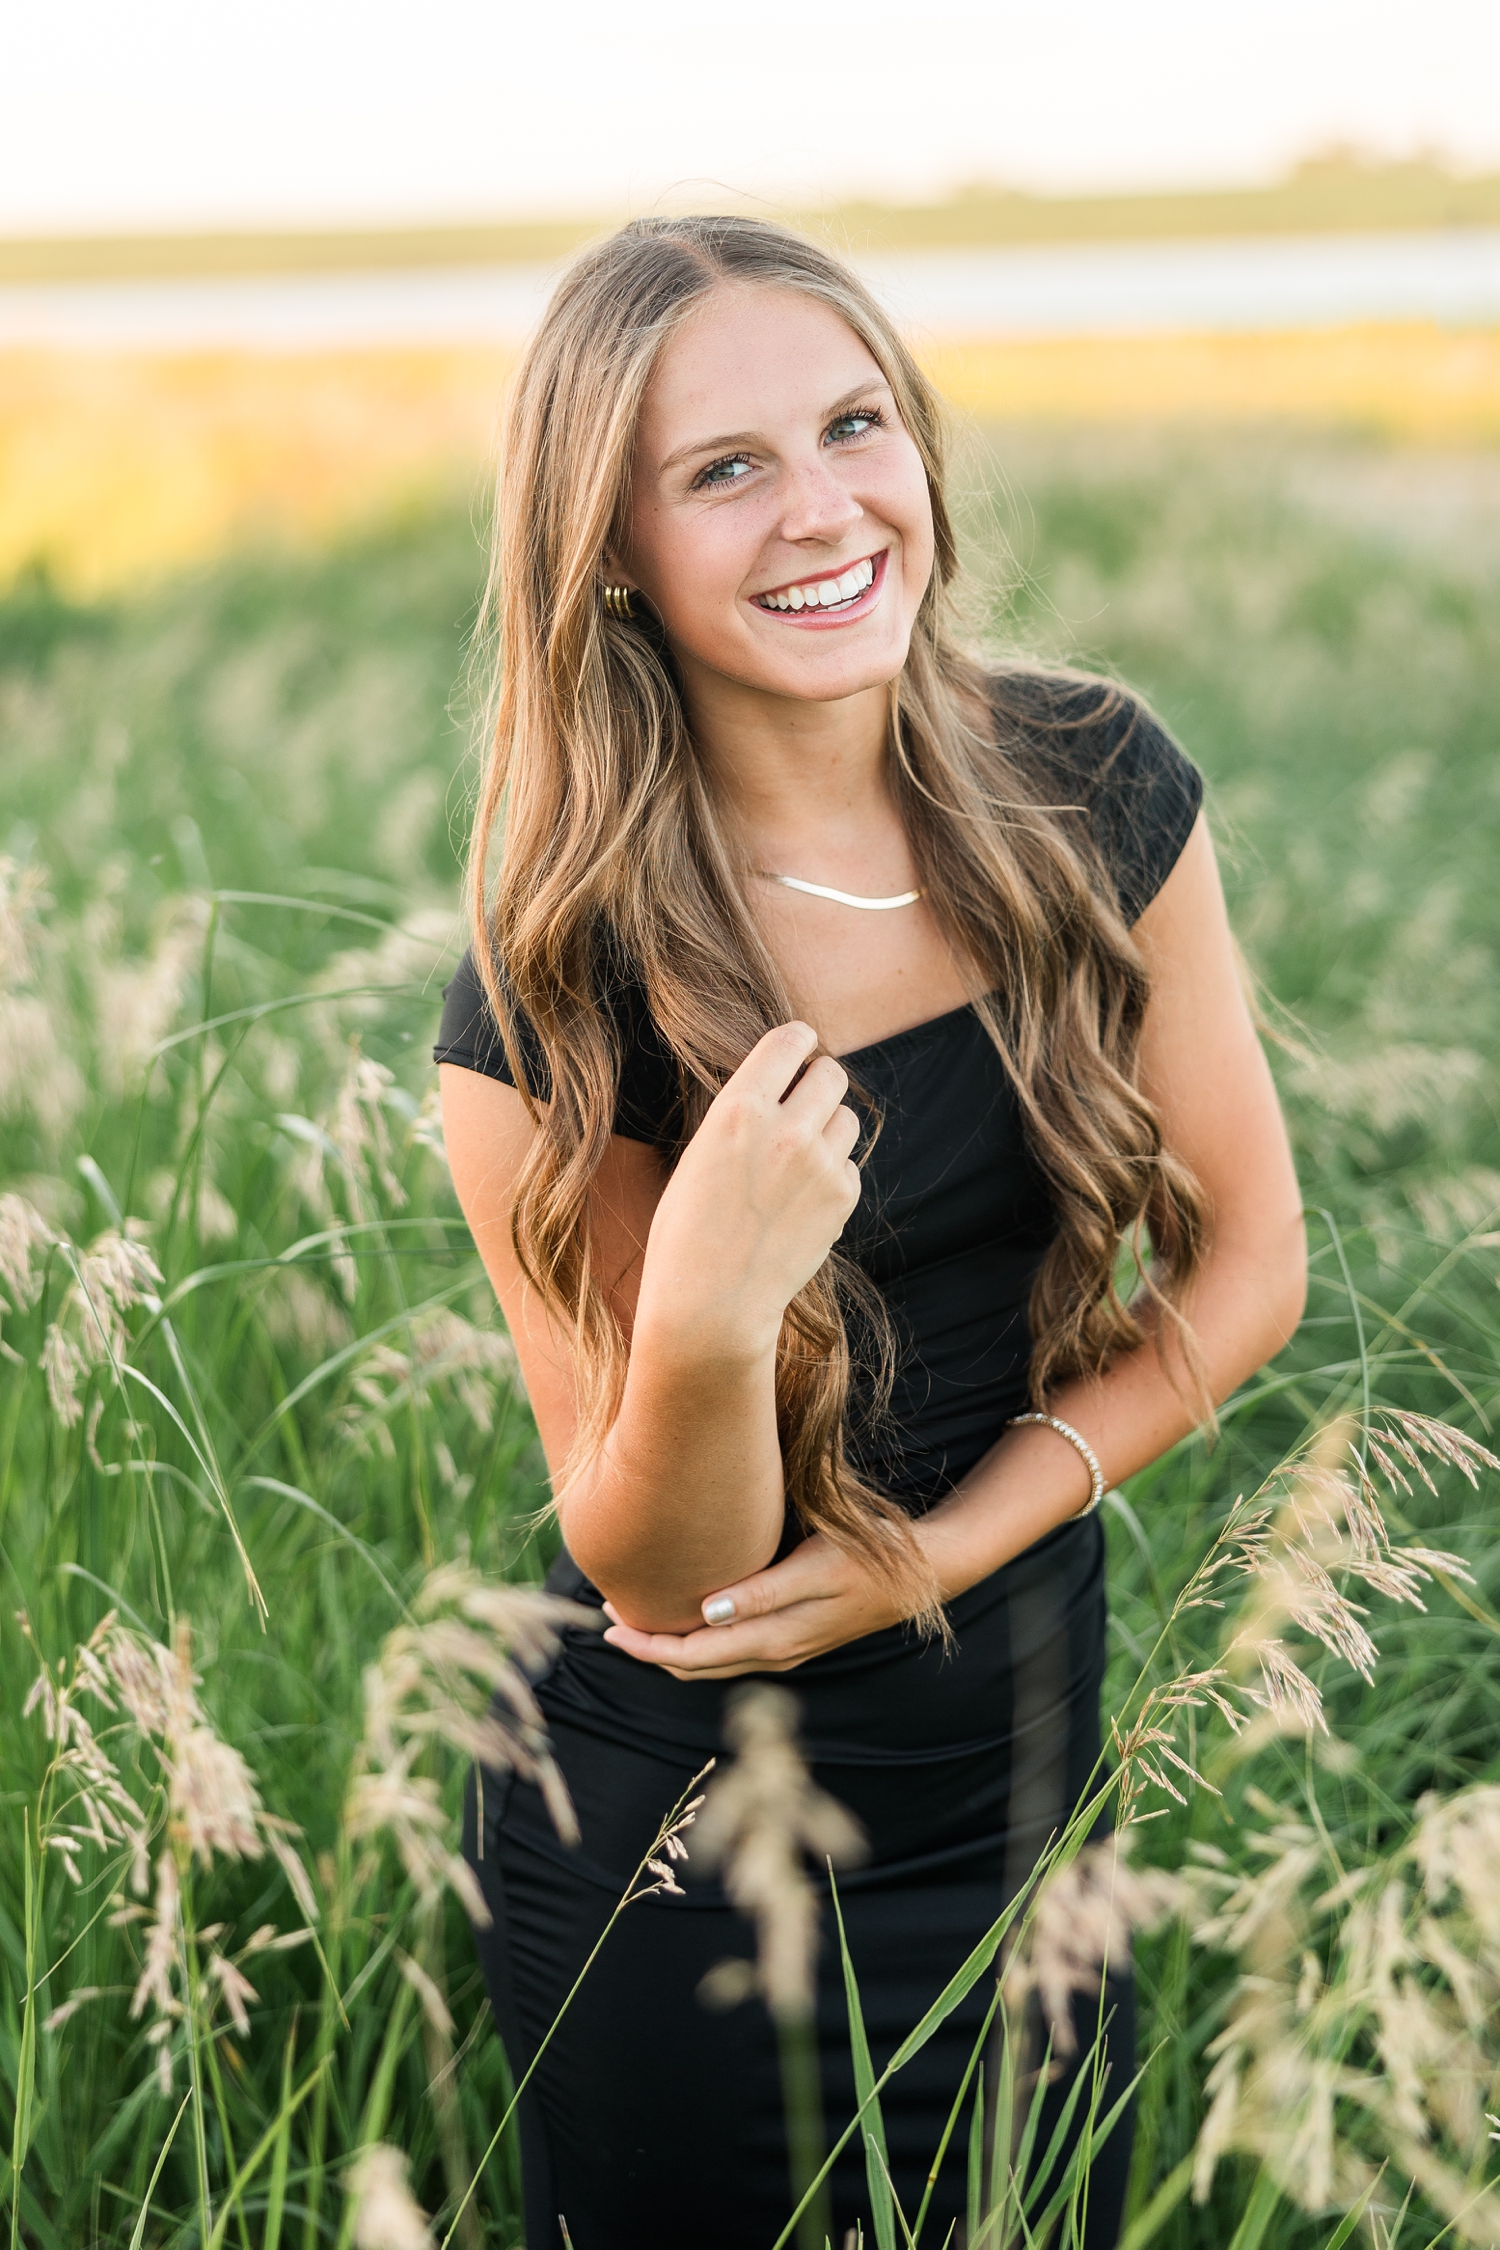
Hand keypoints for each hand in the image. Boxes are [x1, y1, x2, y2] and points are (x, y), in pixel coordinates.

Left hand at [600, 1533, 906, 1678]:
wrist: (919, 1574)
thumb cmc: (866, 1560)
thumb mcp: (815, 1569)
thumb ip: (762, 1593)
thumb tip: (706, 1614)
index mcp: (773, 1639)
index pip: (692, 1656)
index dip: (646, 1645)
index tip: (607, 1624)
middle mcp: (774, 1652)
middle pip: (695, 1667)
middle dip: (648, 1648)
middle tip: (606, 1617)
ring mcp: (785, 1649)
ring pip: (712, 1663)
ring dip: (670, 1646)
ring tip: (634, 1617)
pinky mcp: (793, 1637)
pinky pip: (730, 1652)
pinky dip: (698, 1641)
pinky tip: (686, 1616)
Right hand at [632, 1022, 860, 1366]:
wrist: (711, 1301)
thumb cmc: (689, 1229)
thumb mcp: (701, 1153)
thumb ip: (746, 1113)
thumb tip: (788, 1083)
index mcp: (738, 1110)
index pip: (789, 1041)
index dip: (799, 1039)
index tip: (802, 1044)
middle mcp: (785, 1130)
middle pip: (831, 1073)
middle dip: (818, 1082)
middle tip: (803, 1102)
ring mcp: (819, 1165)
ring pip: (847, 1118)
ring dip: (828, 1128)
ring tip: (797, 1161)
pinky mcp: (841, 1197)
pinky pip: (850, 1164)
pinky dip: (833, 1174)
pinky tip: (801, 1200)